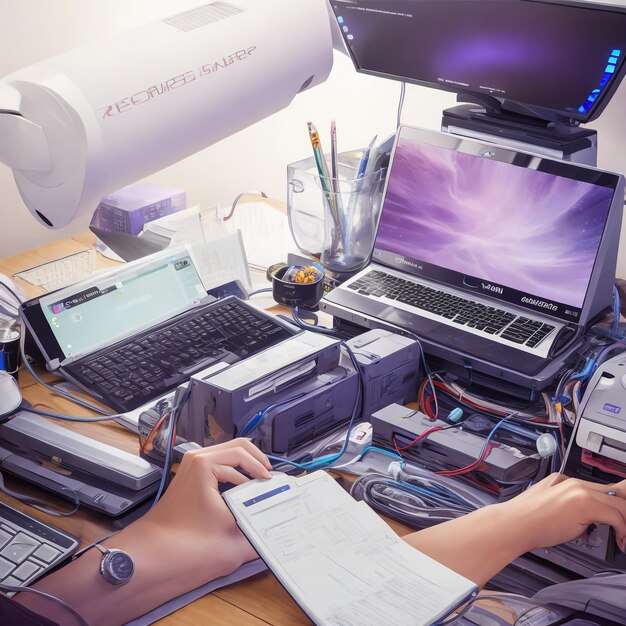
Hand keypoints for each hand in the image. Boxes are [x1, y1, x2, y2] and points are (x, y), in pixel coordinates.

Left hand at [138, 438, 272, 589]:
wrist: (152, 559)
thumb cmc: (185, 549)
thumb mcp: (235, 543)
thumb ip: (262, 536)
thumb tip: (278, 530)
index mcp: (206, 465)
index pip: (244, 456)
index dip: (262, 471)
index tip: (273, 485)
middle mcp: (196, 460)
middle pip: (236, 446)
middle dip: (256, 461)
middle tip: (269, 477)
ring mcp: (190, 467)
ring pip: (226, 454)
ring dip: (245, 466)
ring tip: (258, 484)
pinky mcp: (188, 478)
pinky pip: (216, 465)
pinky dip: (232, 473)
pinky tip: (240, 492)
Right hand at [503, 473, 625, 551]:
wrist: (515, 523)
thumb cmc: (528, 519)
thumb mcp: (550, 504)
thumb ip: (570, 505)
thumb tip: (587, 519)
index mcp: (568, 481)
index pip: (606, 488)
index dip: (619, 502)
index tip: (621, 519)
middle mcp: (577, 483)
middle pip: (618, 492)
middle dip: (624, 514)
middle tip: (623, 531)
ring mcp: (580, 492)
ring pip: (620, 504)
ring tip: (622, 539)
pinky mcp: (584, 504)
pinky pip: (616, 516)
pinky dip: (622, 530)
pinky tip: (619, 540)